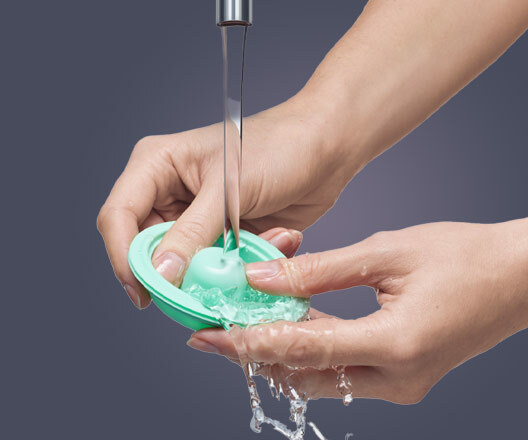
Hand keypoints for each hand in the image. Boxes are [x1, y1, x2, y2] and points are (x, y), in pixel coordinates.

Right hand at [97, 98, 355, 308]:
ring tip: (256, 247)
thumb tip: (160, 273)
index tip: (144, 293)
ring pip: (187, 264)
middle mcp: (170, 193)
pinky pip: (221, 266)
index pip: (118, 217)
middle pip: (148, 248)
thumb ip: (193, 233)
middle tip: (204, 290)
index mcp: (158, 166)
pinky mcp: (226, 235)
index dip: (124, 258)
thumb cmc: (279, 146)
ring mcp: (199, 217)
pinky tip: (277, 237)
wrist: (327, 148)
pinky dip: (246, 263)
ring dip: (222, 268)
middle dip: (177, 273)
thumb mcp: (230, 188)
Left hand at [188, 149, 527, 403]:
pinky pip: (347, 372)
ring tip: (250, 322)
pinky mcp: (407, 378)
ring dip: (284, 352)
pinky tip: (296, 324)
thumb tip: (265, 278)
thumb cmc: (465, 256)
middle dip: (257, 354)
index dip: (248, 342)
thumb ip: (320, 270)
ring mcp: (405, 385)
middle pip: (306, 375)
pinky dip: (316, 352)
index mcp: (396, 344)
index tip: (207, 337)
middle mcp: (399, 378)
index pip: (302, 349)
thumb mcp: (387, 252)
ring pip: (324, 378)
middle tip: (218, 330)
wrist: (523, 277)